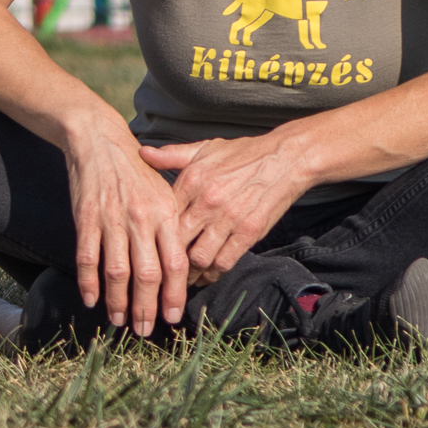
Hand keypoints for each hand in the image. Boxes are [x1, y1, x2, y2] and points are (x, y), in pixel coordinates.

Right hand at [66, 124, 191, 335]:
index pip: (175, 263)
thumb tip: (181, 268)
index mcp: (165, 212)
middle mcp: (141, 218)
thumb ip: (172, 227)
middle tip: (144, 330)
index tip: (172, 317)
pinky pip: (88, 258)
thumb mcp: (165, 191)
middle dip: (146, 308)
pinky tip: (91, 299)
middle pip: (147, 274)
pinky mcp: (85, 218)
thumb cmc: (136, 170)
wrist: (99, 139)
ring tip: (119, 320)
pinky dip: (88, 283)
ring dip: (117, 301)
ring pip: (117, 272)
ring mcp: (111, 218)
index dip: (174, 294)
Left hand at [139, 132, 313, 284]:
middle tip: (160, 272)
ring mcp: (229, 219)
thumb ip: (171, 155)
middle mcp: (207, 201)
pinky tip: (207, 275)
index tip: (146, 247)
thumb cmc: (242, 154)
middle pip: (176, 241)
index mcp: (192, 180)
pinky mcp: (249, 232)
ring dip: (188, 272)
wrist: (285, 158)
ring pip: (199, 257)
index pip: (161, 216)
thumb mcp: (203, 149)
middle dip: (166, 260)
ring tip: (181, 279)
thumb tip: (142, 153)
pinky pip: (225, 261)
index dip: (151, 235)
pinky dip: (213, 273)